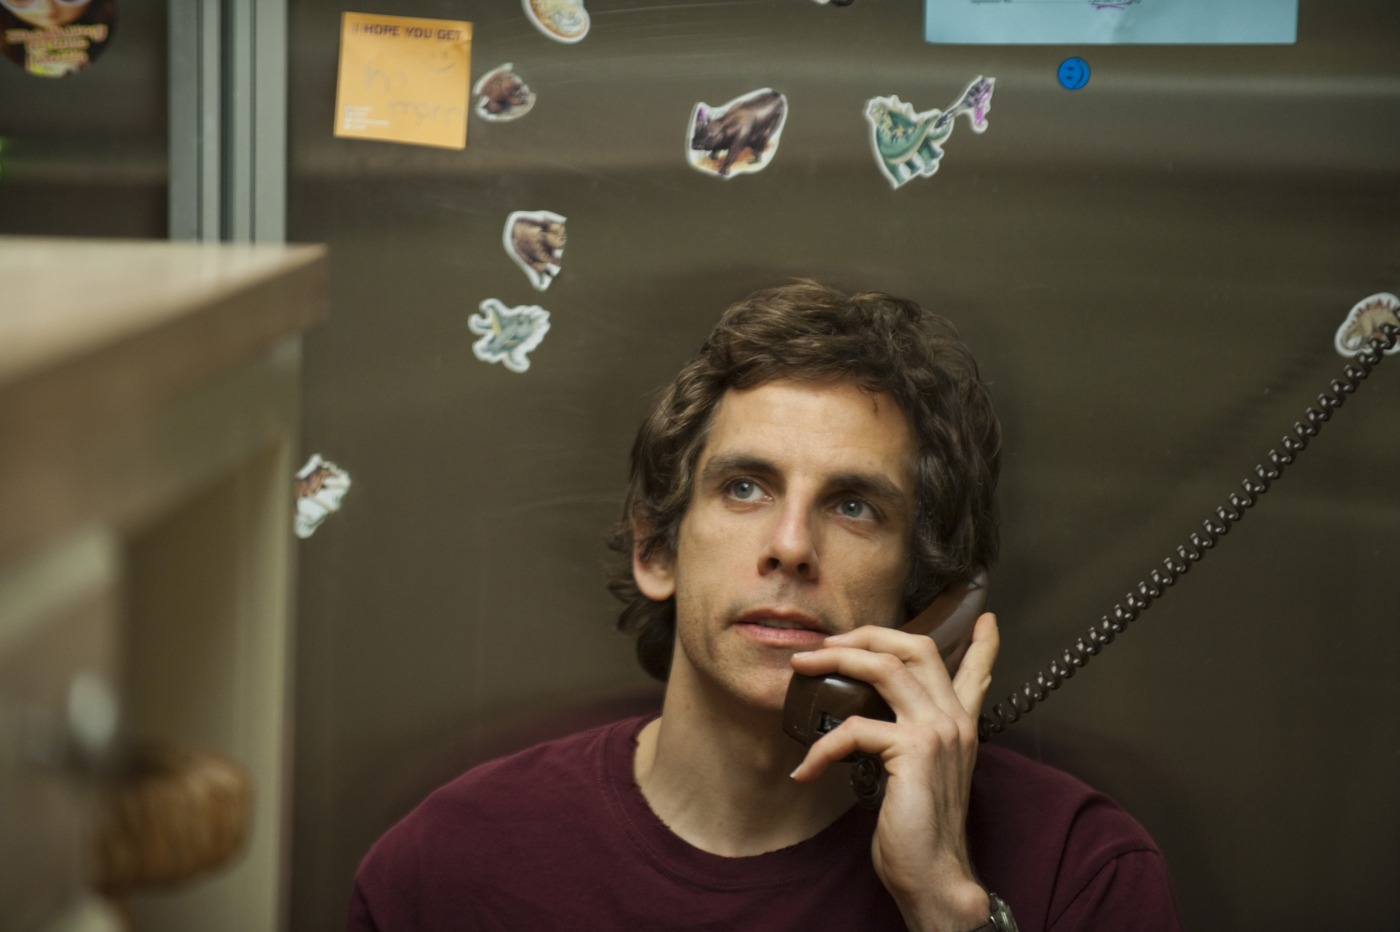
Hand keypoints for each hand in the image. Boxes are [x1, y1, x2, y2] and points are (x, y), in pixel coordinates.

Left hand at [788, 613, 999, 931]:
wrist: (936, 876)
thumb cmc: (919, 832)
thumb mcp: (919, 777)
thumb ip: (907, 743)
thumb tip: (872, 726)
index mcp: (959, 725)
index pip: (976, 672)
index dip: (982, 645)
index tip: (986, 619)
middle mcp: (954, 720)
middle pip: (915, 646)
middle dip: (866, 633)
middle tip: (827, 642)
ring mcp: (937, 730)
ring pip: (884, 667)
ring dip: (835, 660)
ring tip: (801, 667)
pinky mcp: (914, 750)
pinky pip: (854, 727)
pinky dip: (820, 748)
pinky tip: (805, 770)